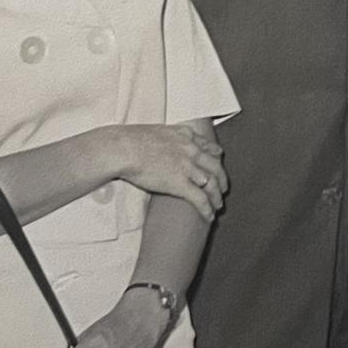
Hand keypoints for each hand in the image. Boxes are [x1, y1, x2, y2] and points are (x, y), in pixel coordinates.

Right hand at [107, 123, 227, 220]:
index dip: (216, 156)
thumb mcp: (157, 130)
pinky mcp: (179, 183)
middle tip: (223, 188)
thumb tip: (166, 139)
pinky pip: (200, 199)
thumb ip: (169, 135)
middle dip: (222, 179)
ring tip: (218, 206)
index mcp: (185, 136)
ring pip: (212, 184)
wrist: (124, 148)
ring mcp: (187, 167)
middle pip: (215, 166)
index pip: (208, 146)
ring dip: (217, 197)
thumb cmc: (131, 139)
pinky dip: (207, 209)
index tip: (219, 160)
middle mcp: (191, 150)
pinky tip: (209, 216)